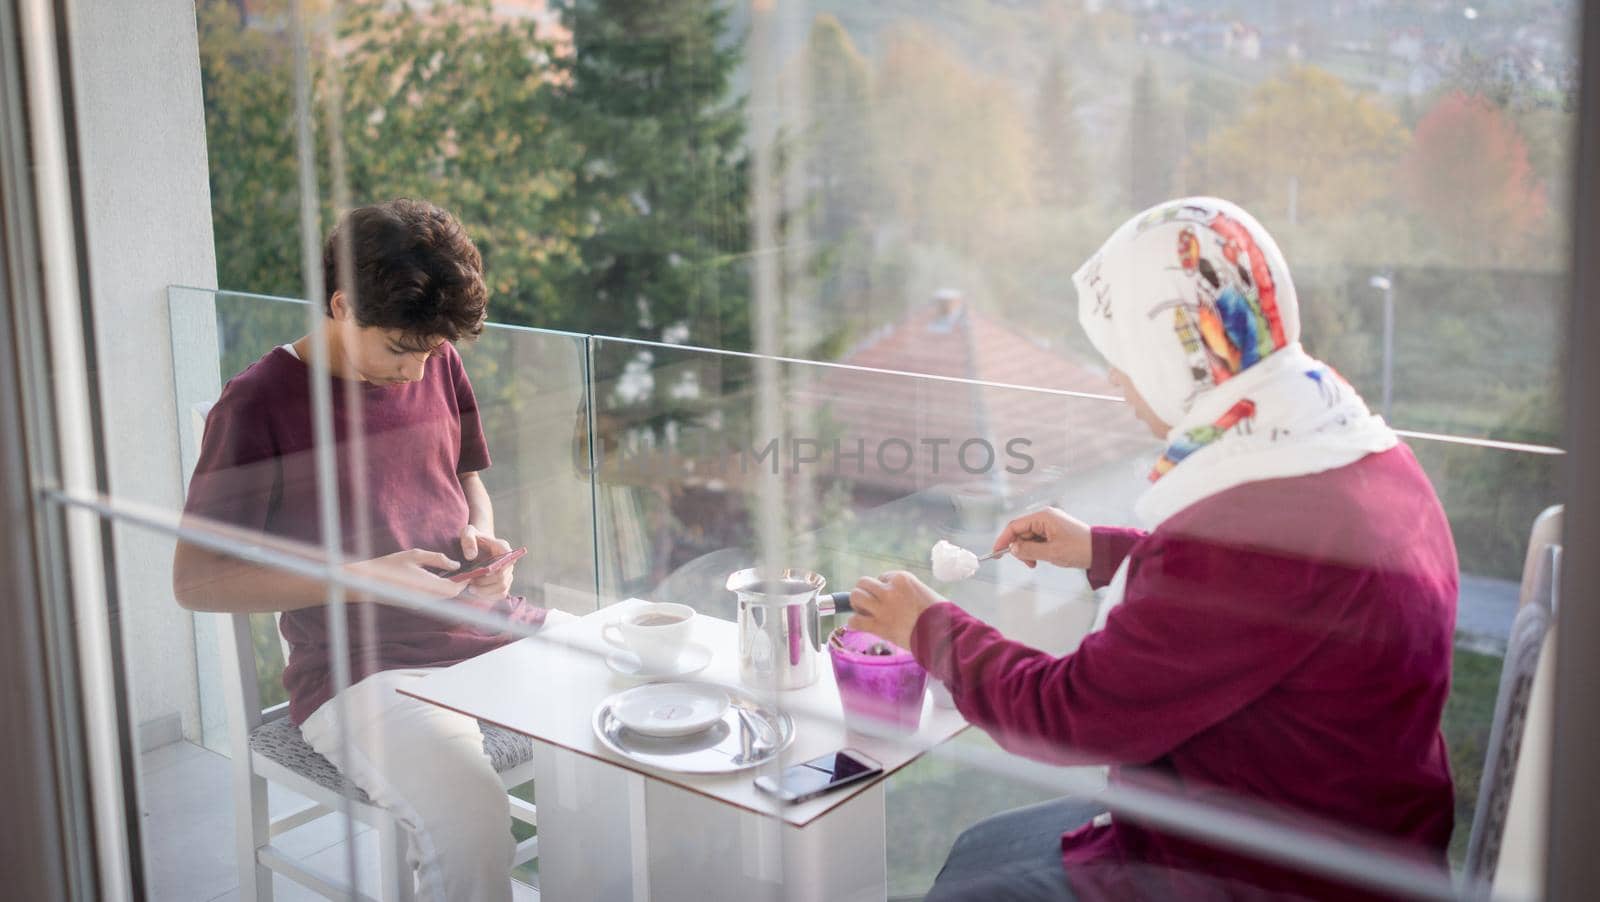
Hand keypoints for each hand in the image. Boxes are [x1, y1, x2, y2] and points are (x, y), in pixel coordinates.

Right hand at [348, 548, 462, 601]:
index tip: (471, 570)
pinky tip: (438, 578)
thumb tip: (456, 565)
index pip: (455, 589)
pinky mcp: (415, 604)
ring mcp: (420, 603)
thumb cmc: (390, 565)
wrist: (368, 582)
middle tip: (465, 570)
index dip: (465, 581)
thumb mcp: (415, 555)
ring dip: (450, 587)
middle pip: (451, 595)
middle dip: (460, 584)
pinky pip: (434, 598)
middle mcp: (426, 598)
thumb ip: (438, 559)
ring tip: (454, 572)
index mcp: (428, 586)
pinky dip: (440, 590)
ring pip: (443, 598)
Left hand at [459, 524, 514, 599]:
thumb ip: (468, 540)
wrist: (476, 544)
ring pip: (503, 588)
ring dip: (486, 592)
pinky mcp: (504, 581)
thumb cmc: (472, 538)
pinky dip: (489, 596)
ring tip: (471, 589)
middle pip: (503, 578)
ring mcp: (508, 572)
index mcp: (503, 548)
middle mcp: (509, 561)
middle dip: (485, 584)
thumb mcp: (467, 532)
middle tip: (470, 585)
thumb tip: (472, 556)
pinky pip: (501, 593)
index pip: (506, 562)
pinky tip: (477, 592)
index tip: (477, 574)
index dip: (493, 571)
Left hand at [845, 571, 942, 651]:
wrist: (943, 633)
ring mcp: (882, 607)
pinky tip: (861, 625)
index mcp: (902, 578)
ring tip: (864, 612)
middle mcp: (890, 589)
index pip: (882, 577)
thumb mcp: (925, 593)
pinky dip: (855, 622)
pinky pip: (855, 620)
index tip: (888, 598)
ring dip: (857, 604)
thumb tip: (901, 598)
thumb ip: (908, 592)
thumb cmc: (941, 615)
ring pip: (855, 596)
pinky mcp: (879, 626)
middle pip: (863, 582)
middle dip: (865, 592)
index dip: (883, 587)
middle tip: (871, 603)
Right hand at [992, 507, 1091, 570]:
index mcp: (1043, 517)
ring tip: (1036, 563)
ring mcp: (1050, 523)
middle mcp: (1045, 517)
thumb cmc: (1078, 549)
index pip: (1015, 526)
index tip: (996, 553)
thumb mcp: (1050, 552)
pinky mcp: (1055, 531)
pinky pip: (1038, 539)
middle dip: (1020, 548)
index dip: (1004, 540)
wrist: (1101, 550)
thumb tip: (1012, 549)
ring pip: (1029, 537)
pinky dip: (1036, 550)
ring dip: (1028, 551)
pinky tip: (1041, 559)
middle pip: (1021, 532)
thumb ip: (1028, 550)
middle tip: (1027, 564)